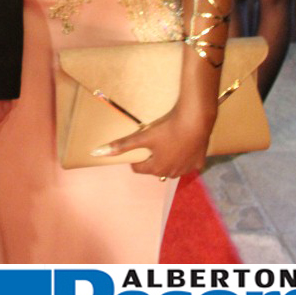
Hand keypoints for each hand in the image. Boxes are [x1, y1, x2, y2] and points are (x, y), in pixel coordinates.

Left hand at [90, 102, 215, 180]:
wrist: (196, 120)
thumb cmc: (168, 129)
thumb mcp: (143, 137)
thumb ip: (122, 145)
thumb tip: (97, 153)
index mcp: (156, 169)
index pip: (138, 168)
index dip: (135, 157)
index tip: (138, 146)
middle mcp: (171, 173)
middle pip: (156, 168)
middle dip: (152, 157)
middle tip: (154, 141)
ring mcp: (187, 169)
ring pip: (172, 166)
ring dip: (168, 158)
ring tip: (168, 141)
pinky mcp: (199, 163)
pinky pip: (188, 162)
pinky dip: (185, 156)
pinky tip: (184, 144)